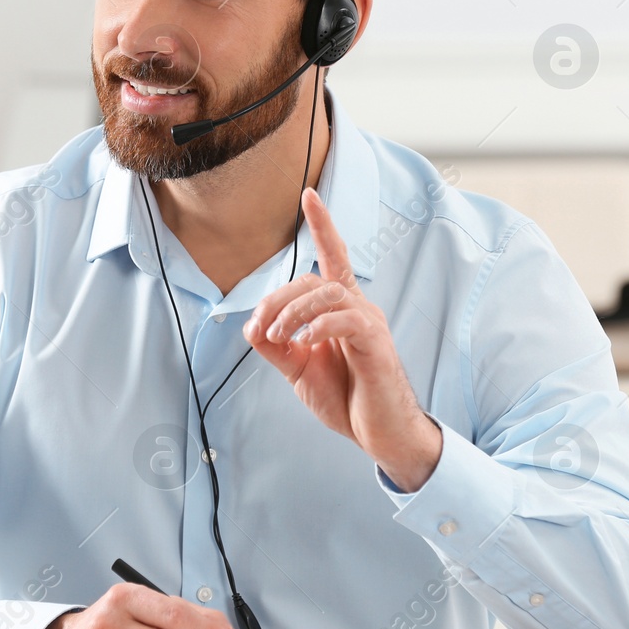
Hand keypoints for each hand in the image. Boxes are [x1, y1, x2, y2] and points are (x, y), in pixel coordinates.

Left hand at [244, 188, 442, 490]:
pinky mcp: (375, 342)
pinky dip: (318, 325)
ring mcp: (368, 322)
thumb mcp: (298, 370)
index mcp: (339, 310)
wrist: (378, 432)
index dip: (322, 226)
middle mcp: (357, 308)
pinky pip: (345, 319)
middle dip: (279, 299)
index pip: (332, 258)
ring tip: (279, 337)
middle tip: (263, 330)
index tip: (309, 195)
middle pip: (313, 280)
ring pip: (328, 294)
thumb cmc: (345, 397)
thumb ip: (276, 346)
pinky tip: (305, 341)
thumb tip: (251, 326)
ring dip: (293, 312)